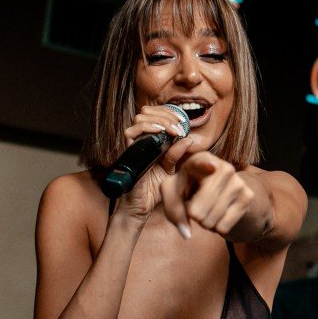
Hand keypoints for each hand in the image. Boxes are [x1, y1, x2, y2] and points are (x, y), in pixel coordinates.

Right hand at [115, 105, 194, 219]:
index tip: (183, 122)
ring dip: (160, 120)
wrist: (141, 206)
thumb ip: (177, 154)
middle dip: (167, 115)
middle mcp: (141, 139)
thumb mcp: (170, 169)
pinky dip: (146, 128)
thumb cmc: (153, 189)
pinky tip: (160, 133)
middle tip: (179, 127)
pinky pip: (130, 132)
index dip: (170, 113)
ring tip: (173, 131)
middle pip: (148, 112)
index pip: (156, 115)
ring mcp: (133, 145)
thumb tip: (189, 139)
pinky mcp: (128, 152)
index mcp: (151, 140)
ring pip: (140, 118)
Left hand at [161, 151, 253, 238]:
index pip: (201, 164)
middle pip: (197, 211)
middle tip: (196, 207)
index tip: (211, 167)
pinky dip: (217, 228)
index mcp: (200, 160)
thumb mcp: (174, 196)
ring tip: (208, 210)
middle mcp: (222, 167)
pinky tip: (219, 215)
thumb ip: (173, 211)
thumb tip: (186, 233)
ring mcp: (237, 181)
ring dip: (205, 223)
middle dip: (193, 217)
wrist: (222, 193)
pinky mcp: (248, 196)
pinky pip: (223, 227)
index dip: (204, 167)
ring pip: (210, 221)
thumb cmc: (190, 191)